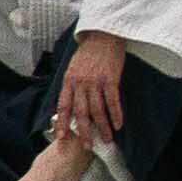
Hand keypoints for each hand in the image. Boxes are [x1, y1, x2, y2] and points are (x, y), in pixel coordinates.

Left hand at [47, 37, 132, 157]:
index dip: (62, 123)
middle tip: (87, 146)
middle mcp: (80, 83)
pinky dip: (116, 114)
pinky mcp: (110, 79)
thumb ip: (72, 85)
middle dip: (84, 131)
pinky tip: (119, 124)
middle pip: (81, 113)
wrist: (103, 35)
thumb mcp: (73, 68)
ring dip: (103, 126)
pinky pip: (113, 101)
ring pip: (98, 110)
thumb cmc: (88, 53)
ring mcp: (95, 82)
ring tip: (107, 138)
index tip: (62, 137)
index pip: (63, 106)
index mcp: (69, 81)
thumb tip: (71, 103)